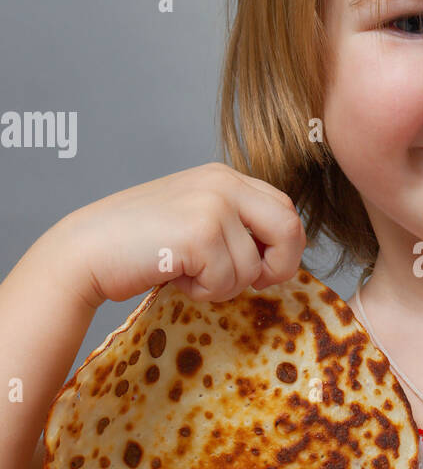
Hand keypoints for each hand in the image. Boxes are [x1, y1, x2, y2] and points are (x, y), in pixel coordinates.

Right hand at [53, 162, 307, 307]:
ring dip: (223, 285)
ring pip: (254, 268)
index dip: (282, 247)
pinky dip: (203, 291)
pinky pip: (227, 282)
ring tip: (186, 271)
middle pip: (289, 228)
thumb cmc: (140, 243)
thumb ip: (236, 225)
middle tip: (253, 283)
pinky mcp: (201, 233)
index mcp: (225, 177)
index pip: (285, 209)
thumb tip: (284, 255)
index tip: (262, 269)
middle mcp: (224, 183)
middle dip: (279, 266)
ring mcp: (213, 205)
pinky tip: (174, 274)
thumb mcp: (196, 218)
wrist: (87, 249)